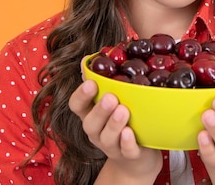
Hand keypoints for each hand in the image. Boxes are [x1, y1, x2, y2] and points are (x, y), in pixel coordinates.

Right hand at [68, 66, 161, 182]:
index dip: (81, 95)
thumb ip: (101, 81)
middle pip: (90, 123)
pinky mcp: (129, 156)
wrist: (137, 157)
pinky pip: (126, 152)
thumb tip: (89, 57)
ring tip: (123, 110)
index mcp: (90, 115)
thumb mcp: (112, 100)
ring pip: (107, 138)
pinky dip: (127, 143)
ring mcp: (112, 146)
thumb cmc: (123, 120)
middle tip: (111, 97)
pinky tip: (130, 132)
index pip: (76, 105)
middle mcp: (97, 132)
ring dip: (114, 124)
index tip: (92, 83)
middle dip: (99, 110)